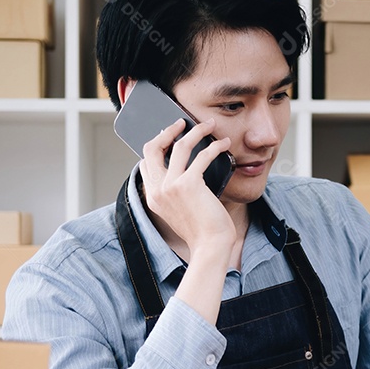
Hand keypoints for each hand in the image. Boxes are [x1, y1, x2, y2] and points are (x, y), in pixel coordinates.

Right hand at [140, 118, 235, 257]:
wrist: (211, 246)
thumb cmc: (202, 230)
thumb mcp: (181, 211)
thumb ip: (176, 192)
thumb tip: (187, 169)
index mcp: (153, 197)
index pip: (145, 163)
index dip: (156, 145)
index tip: (170, 136)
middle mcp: (157, 190)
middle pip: (152, 148)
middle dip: (167, 130)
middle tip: (182, 122)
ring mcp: (170, 186)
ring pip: (179, 145)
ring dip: (196, 131)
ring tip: (210, 125)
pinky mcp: (189, 184)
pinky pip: (202, 156)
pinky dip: (215, 146)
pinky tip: (224, 144)